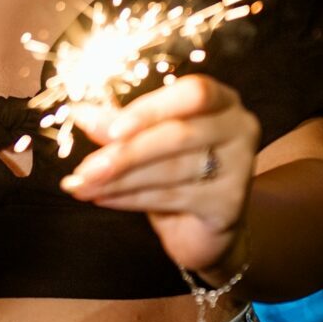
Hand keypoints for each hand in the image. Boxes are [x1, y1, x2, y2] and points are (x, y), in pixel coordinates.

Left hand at [60, 76, 260, 275]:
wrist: (203, 228)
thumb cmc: (174, 170)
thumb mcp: (148, 139)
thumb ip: (121, 124)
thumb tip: (82, 113)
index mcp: (221, 99)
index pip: (193, 93)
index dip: (151, 110)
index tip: (111, 129)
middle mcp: (239, 128)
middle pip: (179, 135)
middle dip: (126, 151)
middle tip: (84, 167)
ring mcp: (240, 168)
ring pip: (171, 170)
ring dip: (119, 178)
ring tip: (82, 185)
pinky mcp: (229, 204)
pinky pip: (172, 197)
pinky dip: (130, 198)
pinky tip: (103, 197)